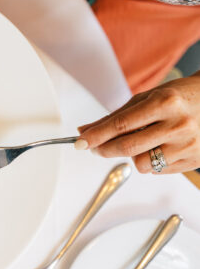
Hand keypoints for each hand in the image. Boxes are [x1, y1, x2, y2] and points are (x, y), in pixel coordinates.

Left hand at [76, 72, 199, 173]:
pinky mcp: (194, 161)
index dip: (96, 135)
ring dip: (132, 156)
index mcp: (165, 103)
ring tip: (142, 142)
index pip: (120, 124)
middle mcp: (178, 125)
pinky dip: (151, 161)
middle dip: (104, 149)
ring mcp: (188, 145)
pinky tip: (160, 147)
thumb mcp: (148, 98)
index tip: (80, 142)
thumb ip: (116, 116)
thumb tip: (86, 130)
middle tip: (95, 147)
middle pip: (127, 147)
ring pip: (142, 164)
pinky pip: (159, 171)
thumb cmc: (180, 97)